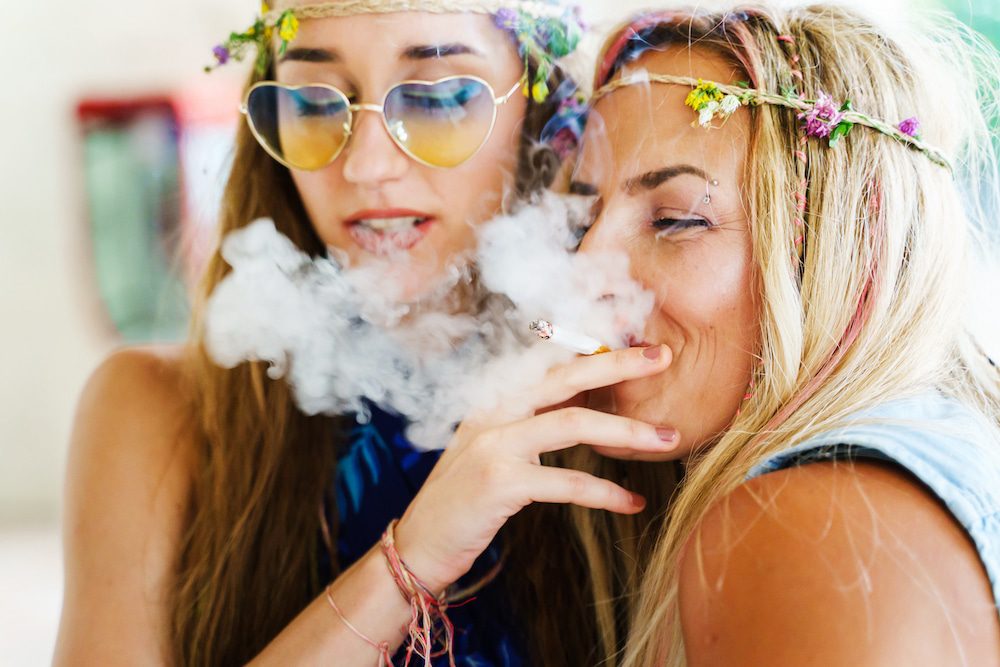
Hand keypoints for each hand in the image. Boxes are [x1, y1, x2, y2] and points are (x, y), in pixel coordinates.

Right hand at [393, 345, 677, 592]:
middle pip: (565, 376)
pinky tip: (633, 502)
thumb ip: (526, 426)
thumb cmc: (462, 502)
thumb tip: (580, 410)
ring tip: (668, 439)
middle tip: (664, 356)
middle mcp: (493, 412)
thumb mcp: (491, 451)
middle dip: (618, 363)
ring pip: (573, 423)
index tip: (636, 341)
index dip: (595, 349)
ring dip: (627, 431)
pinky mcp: (499, 483)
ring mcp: (494, 445)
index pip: (550, 364)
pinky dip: (605, 491)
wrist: (417, 546)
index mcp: (494, 401)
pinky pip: (566, 482)